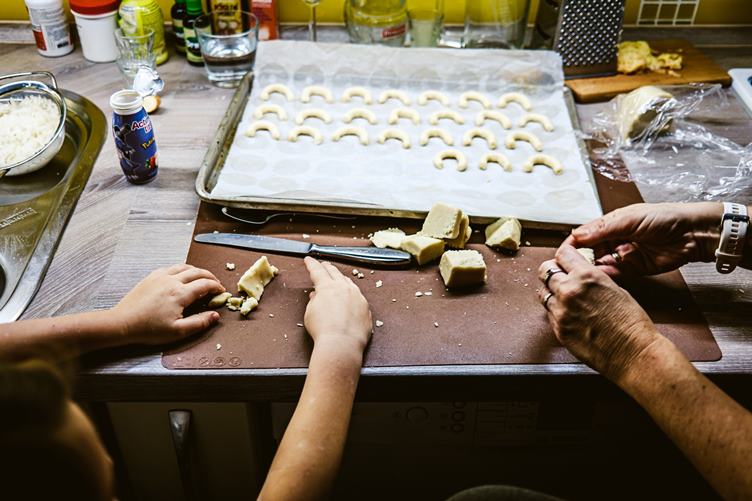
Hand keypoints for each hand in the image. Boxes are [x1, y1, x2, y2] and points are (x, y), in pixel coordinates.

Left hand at [111, 264, 224, 344]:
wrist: (122, 323)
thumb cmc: (148, 329)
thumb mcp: (177, 331)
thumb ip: (199, 323)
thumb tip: (215, 316)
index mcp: (180, 293)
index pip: (205, 284)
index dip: (217, 287)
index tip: (221, 291)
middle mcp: (172, 281)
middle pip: (197, 272)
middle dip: (210, 276)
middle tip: (216, 283)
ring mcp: (160, 277)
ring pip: (184, 266)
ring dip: (197, 271)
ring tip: (202, 277)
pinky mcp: (151, 277)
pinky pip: (171, 267)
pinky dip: (182, 269)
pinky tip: (182, 275)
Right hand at [303, 257, 371, 354]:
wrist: (341, 344)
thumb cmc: (325, 331)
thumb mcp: (310, 313)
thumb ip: (314, 301)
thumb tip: (316, 296)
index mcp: (327, 287)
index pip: (317, 271)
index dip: (312, 264)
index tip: (309, 259)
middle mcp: (344, 288)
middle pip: (335, 273)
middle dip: (327, 267)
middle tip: (323, 265)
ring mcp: (357, 297)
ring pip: (349, 282)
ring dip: (341, 279)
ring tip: (337, 279)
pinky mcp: (365, 307)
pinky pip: (358, 296)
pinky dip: (352, 293)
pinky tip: (350, 296)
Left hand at [538, 245, 662, 381]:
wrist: (633, 353)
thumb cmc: (631, 324)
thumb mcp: (614, 288)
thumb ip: (592, 279)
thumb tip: (580, 274)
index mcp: (586, 276)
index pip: (562, 254)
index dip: (563, 255)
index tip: (564, 258)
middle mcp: (569, 290)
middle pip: (545, 270)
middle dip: (552, 271)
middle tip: (560, 275)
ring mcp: (561, 310)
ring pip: (543, 292)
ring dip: (551, 291)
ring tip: (564, 297)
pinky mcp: (558, 329)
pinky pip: (549, 313)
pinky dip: (555, 311)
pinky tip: (570, 314)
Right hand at [565, 202, 721, 277]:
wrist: (692, 233)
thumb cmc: (663, 218)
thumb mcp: (629, 219)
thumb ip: (602, 229)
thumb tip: (577, 235)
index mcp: (609, 225)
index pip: (583, 236)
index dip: (572, 244)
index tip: (561, 254)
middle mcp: (613, 240)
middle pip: (588, 253)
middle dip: (579, 260)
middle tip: (569, 269)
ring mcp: (622, 256)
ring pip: (599, 265)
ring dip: (592, 270)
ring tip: (582, 276)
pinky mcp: (633, 270)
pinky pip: (615, 275)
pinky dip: (607, 277)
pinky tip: (599, 278)